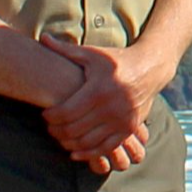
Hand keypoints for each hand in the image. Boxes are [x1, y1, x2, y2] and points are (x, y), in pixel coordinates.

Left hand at [40, 40, 154, 170]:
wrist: (150, 68)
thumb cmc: (116, 59)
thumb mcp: (92, 53)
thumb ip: (65, 49)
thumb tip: (41, 37)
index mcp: (98, 89)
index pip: (66, 112)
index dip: (51, 116)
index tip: (45, 114)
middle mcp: (111, 107)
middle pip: (74, 130)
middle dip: (57, 131)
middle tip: (50, 127)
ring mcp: (122, 120)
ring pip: (88, 142)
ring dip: (69, 143)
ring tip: (61, 137)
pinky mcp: (129, 128)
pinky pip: (105, 148)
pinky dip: (88, 154)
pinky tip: (75, 151)